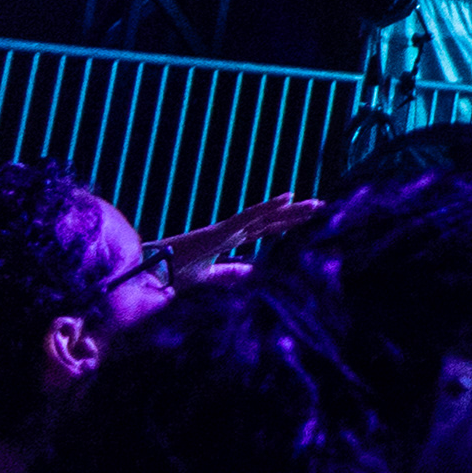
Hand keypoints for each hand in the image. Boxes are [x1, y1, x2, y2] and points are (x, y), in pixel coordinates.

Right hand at [162, 191, 320, 276]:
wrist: (149, 273)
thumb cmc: (174, 272)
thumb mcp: (208, 276)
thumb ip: (229, 273)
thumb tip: (252, 272)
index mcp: (230, 242)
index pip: (265, 231)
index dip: (286, 225)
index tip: (309, 220)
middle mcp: (232, 232)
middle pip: (270, 221)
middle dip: (295, 215)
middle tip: (322, 207)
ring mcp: (226, 230)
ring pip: (265, 216)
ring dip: (291, 209)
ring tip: (315, 203)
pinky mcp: (219, 232)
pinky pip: (248, 216)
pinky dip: (268, 206)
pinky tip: (288, 197)